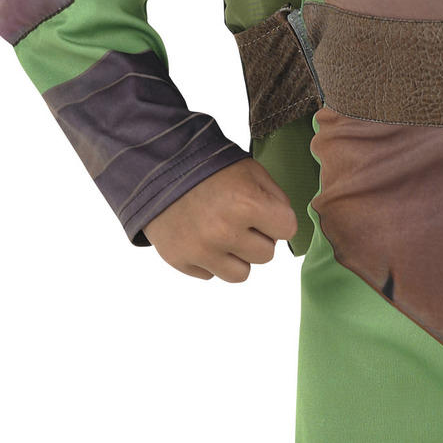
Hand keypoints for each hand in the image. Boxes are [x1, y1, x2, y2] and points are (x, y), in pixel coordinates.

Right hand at [143, 157, 296, 279]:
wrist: (155, 168)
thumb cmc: (208, 168)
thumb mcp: (249, 170)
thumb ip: (275, 198)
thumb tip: (286, 228)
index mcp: (247, 203)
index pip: (288, 229)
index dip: (277, 219)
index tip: (263, 211)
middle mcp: (224, 231)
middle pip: (266, 255)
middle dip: (256, 238)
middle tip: (237, 219)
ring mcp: (201, 250)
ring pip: (241, 273)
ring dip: (236, 256)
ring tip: (221, 232)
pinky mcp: (180, 260)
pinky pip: (211, 274)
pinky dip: (208, 260)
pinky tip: (199, 235)